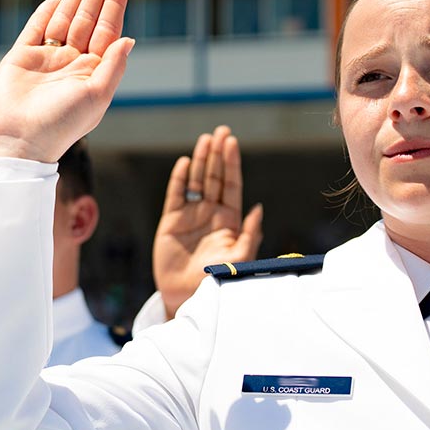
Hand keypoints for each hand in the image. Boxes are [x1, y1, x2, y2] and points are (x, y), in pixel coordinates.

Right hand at [0, 0, 133, 162]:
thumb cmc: (62, 124)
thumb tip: (130, 39)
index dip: (114, 6)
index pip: (107, 31)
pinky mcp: (21, 59)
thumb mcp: (96, 96)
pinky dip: (45, 14)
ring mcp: (46, 60)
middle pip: (88, 20)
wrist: (19, 141)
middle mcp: (71, 64)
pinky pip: (36, 30)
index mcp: (92, 73)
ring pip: (64, 20)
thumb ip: (113, 66)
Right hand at [152, 126, 263, 318]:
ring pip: (196, 181)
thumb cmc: (219, 281)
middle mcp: (211, 213)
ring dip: (201, 160)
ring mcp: (191, 215)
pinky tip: (184, 163)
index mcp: (230, 220)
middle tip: (221, 131)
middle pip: (215, 177)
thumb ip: (250, 234)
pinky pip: (175, 195)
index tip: (232, 143)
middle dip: (218, 154)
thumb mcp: (240, 259)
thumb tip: (258, 207)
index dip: (232, 164)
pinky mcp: (171, 221)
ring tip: (205, 140)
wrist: (188, 297)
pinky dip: (179, 179)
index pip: (232, 185)